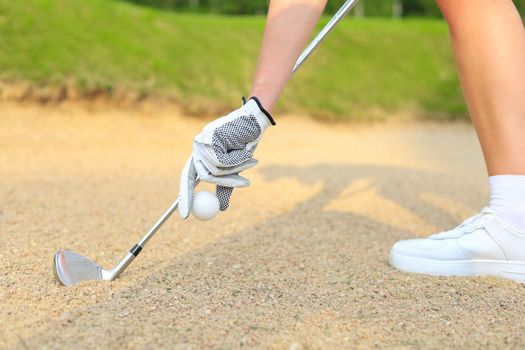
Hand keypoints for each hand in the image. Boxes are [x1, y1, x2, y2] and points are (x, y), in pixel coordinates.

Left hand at [178, 97, 274, 217]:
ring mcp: (202, 142)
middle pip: (201, 176)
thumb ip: (225, 186)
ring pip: (215, 170)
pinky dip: (238, 160)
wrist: (254, 120)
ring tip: (249, 157)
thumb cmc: (245, 143)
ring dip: (236, 168)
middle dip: (226, 182)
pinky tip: (245, 149)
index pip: (187, 178)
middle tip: (245, 184)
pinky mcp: (211, 138)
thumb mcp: (235, 169)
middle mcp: (198, 148)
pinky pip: (223, 161)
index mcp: (200, 156)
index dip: (184, 197)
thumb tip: (221, 209)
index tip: (184, 215)